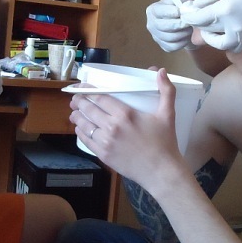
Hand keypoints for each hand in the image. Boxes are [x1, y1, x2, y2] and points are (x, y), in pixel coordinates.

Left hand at [70, 69, 181, 188]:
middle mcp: (112, 126)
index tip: (82, 87)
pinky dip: (80, 132)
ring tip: (74, 112)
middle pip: (89, 109)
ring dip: (77, 117)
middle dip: (79, 102)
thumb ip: (166, 91)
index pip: (100, 97)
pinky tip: (79, 128)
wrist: (161, 172)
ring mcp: (106, 142)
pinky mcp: (103, 155)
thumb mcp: (167, 114)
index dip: (88, 91)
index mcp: (125, 114)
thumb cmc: (165, 142)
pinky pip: (86, 140)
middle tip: (75, 98)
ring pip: (84, 125)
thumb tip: (160, 71)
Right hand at [146, 0, 197, 51]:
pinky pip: (173, 47)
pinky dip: (183, 42)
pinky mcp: (163, 46)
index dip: (172, 12)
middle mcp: (151, 24)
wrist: (180, 21)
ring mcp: (156, 36)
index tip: (181, 12)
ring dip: (183, 33)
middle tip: (189, 22)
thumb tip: (184, 6)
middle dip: (179, 24)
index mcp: (153, 10)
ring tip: (189, 28)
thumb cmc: (179, 8)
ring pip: (170, 38)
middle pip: (164, 26)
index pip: (160, 12)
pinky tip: (186, 36)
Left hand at [180, 0, 241, 52]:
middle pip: (206, 29)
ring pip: (217, 42)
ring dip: (210, 36)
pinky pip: (232, 46)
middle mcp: (232, 26)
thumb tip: (194, 9)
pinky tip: (226, 31)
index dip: (189, 15)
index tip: (186, 11)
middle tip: (197, 15)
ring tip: (210, 25)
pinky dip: (225, 41)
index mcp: (224, 9)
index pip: (197, 18)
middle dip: (199, 22)